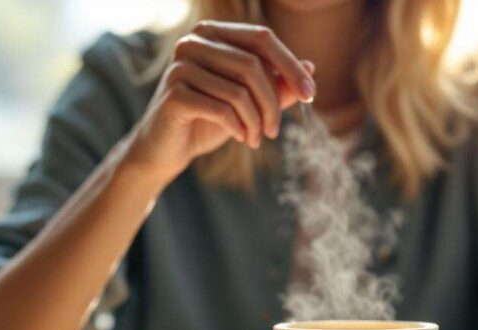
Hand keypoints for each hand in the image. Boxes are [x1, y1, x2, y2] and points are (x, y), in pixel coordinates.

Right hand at [124, 20, 315, 182]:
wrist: (166, 148)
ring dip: (257, 121)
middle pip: (253, 66)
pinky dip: (240, 128)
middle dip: (273, 103)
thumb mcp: (249, 102)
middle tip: (275, 131)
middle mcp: (193, 42)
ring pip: (240, 91)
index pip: (262, 38)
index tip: (310, 95)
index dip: (291, 66)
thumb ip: (276, 85)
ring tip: (258, 139)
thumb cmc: (208, 120)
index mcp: (212, 33)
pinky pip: (222, 110)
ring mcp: (180, 66)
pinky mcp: (174, 95)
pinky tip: (243, 139)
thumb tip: (311, 68)